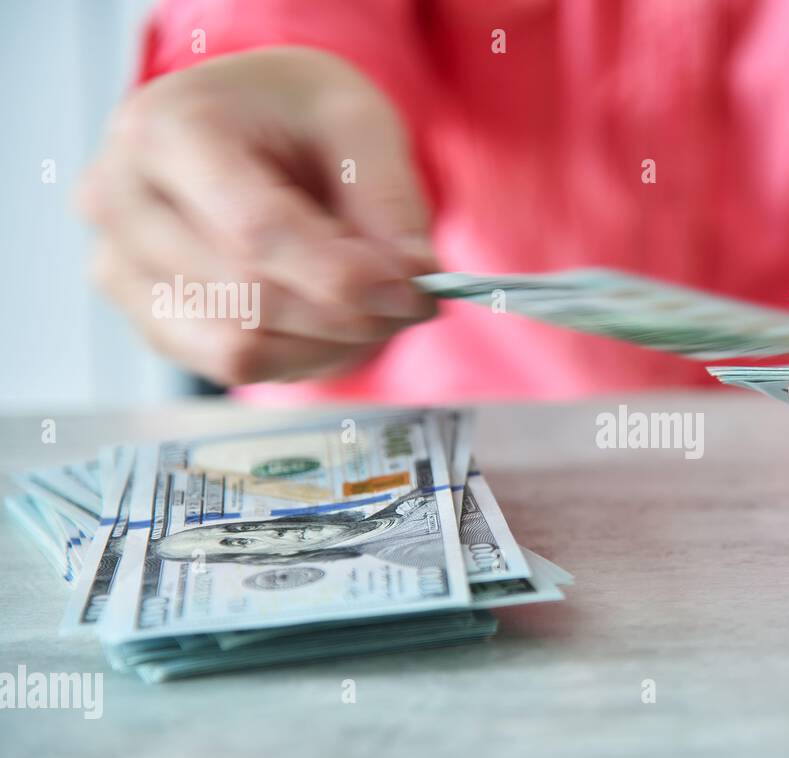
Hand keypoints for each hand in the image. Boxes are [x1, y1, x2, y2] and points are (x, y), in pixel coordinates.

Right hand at [78, 47, 438, 384]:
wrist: (245, 120)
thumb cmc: (295, 112)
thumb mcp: (358, 123)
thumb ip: (390, 201)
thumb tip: (418, 278)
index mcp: (165, 130)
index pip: (257, 231)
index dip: (345, 276)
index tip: (416, 291)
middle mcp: (121, 202)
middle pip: (250, 298)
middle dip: (349, 314)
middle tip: (412, 301)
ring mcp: (122, 267)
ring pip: (240, 347)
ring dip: (328, 343)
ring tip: (372, 306)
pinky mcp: (146, 316)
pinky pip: (232, 365)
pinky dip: (300, 355)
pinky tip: (331, 320)